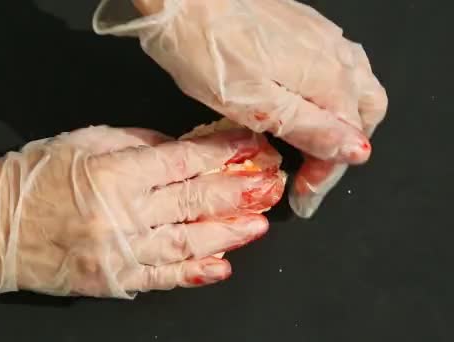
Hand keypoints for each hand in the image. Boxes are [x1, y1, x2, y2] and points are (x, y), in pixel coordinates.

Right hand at [0, 126, 283, 298]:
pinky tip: (221, 267)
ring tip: (257, 226)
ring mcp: (119, 253)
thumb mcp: (83, 140)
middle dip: (238, 194)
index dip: (222, 154)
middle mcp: (122, 216)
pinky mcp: (111, 279)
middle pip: (194, 203)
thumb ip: (136, 143)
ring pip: (185, 244)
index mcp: (114, 174)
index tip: (249, 147)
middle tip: (269, 188)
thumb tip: (181, 149)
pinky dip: (193, 273)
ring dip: (226, 234)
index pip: (183, 162)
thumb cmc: (31, 176)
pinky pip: (159, 278)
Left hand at [93, 0, 387, 216]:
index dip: (327, 176)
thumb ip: (310, 128)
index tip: (302, 198)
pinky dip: (332, 92)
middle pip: (365, 112)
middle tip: (312, 175)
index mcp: (327, 80)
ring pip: (356, 85)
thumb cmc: (209, 51)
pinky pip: (338, 63)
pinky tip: (307, 100)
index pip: (348, 140)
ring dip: (344, 120)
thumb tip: (357, 150)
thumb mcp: (256, 104)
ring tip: (315, 144)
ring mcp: (321, 36)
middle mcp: (334, 55)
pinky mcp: (303, 26)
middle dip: (344, 149)